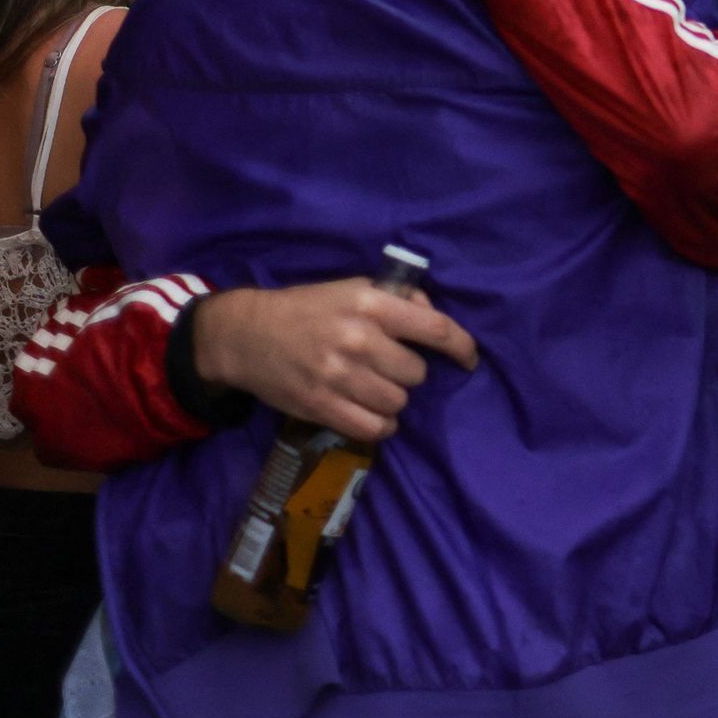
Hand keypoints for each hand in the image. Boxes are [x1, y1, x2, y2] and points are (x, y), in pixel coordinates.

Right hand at [194, 279, 478, 440]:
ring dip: (394, 400)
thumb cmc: (309, 308)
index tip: (470, 359)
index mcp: (370, 304)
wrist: (247, 334)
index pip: (436, 329)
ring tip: (376, 389)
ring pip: (397, 403)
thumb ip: (399, 300)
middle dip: (410, 373)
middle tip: (389, 367)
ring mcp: (338, 375)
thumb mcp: (354, 289)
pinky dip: (381, 425)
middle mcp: (358, 339)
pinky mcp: (321, 405)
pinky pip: (374, 428)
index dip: (462, 347)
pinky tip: (373, 413)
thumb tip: (435, 319)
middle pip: (416, 373)